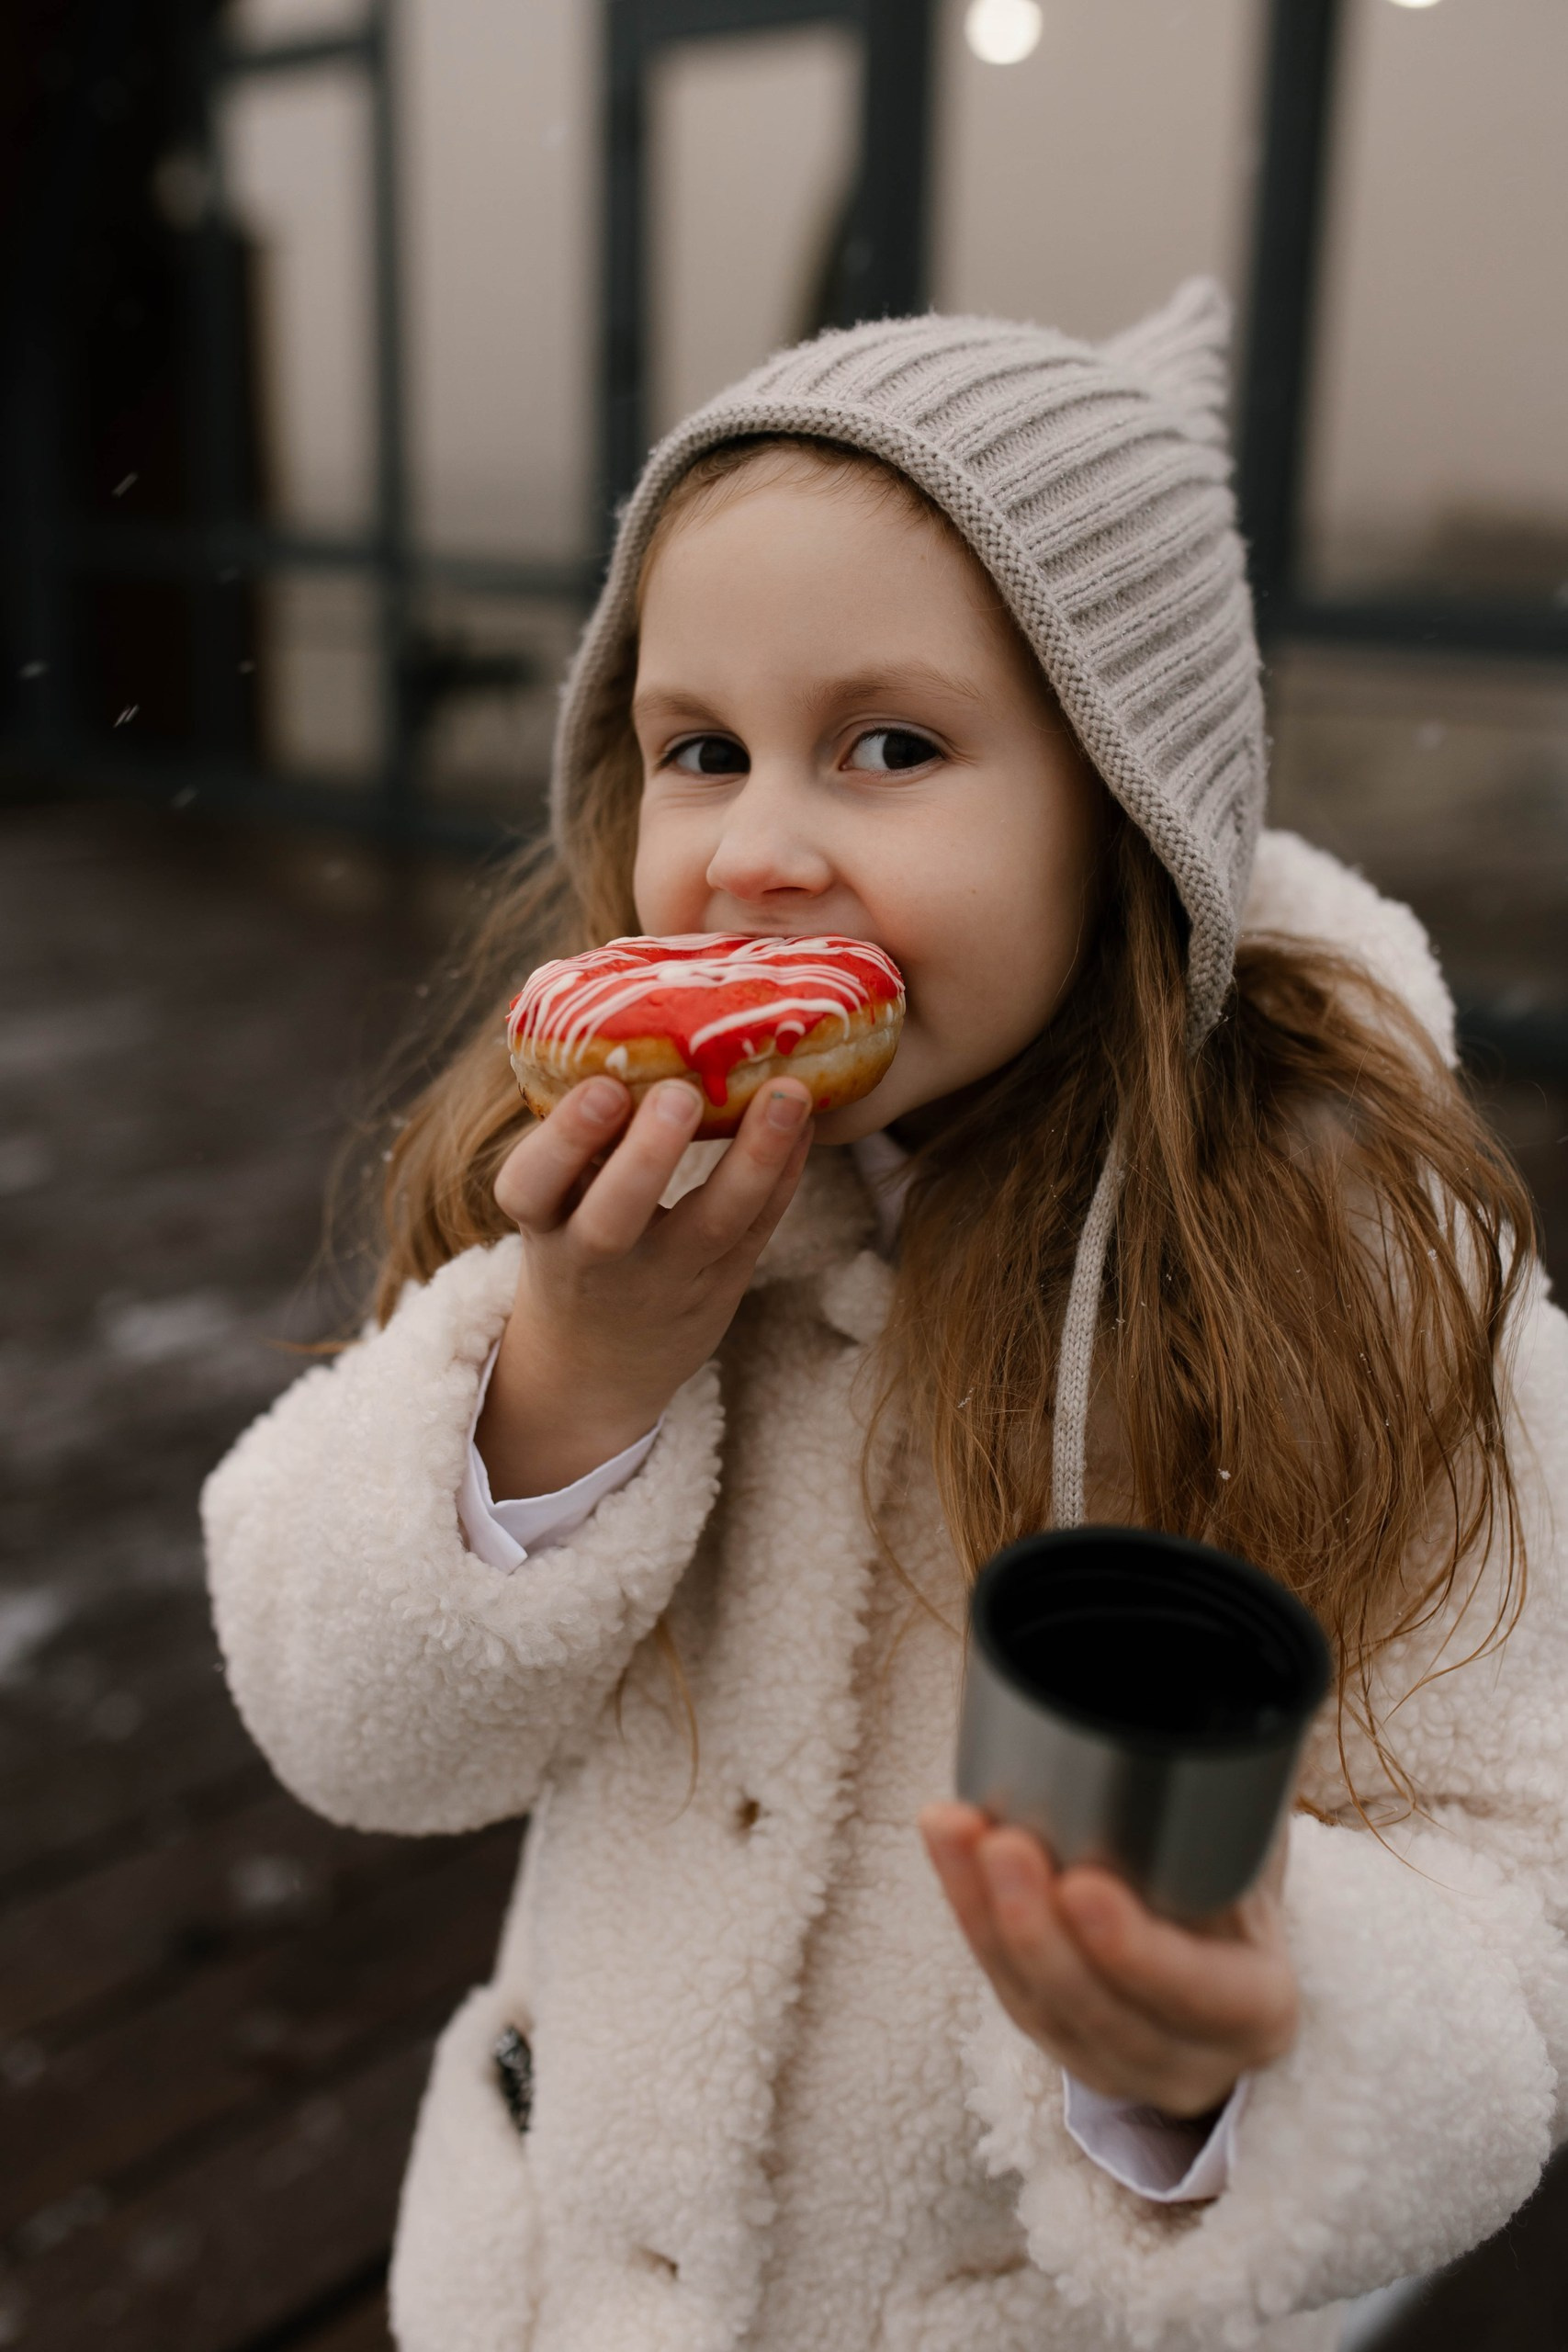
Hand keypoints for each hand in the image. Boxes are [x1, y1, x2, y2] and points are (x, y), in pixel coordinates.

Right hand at [476, 1073, 813, 1497]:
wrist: (598, 1365)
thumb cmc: (575, 1246)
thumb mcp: (553, 1204)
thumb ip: (581, 1140)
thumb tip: (620, 1018)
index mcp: (543, 1225)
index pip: (529, 1187)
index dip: (562, 1141)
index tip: (600, 1087)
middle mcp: (597, 1259)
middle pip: (613, 1219)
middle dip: (648, 1157)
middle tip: (681, 1093)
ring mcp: (665, 1279)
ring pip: (711, 1226)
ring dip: (753, 1158)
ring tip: (787, 1094)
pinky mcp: (722, 1286)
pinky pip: (759, 1228)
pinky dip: (785, 1173)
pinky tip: (806, 1120)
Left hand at [919, 1803, 1296, 2119]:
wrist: (1214, 1934)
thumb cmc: (1240, 1875)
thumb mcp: (1258, 1847)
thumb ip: (1241, 1798)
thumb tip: (1238, 1709)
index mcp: (1255, 2010)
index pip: (1202, 1996)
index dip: (1138, 1954)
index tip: (1082, 1886)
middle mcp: (1186, 2057)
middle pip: (1098, 2010)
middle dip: (1037, 1929)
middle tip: (1003, 1842)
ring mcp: (1112, 2060)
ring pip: (1035, 2001)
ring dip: (984, 1912)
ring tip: (956, 1827)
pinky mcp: (1051, 2034)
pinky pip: (1000, 1979)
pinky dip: (966, 1904)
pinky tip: (945, 1834)